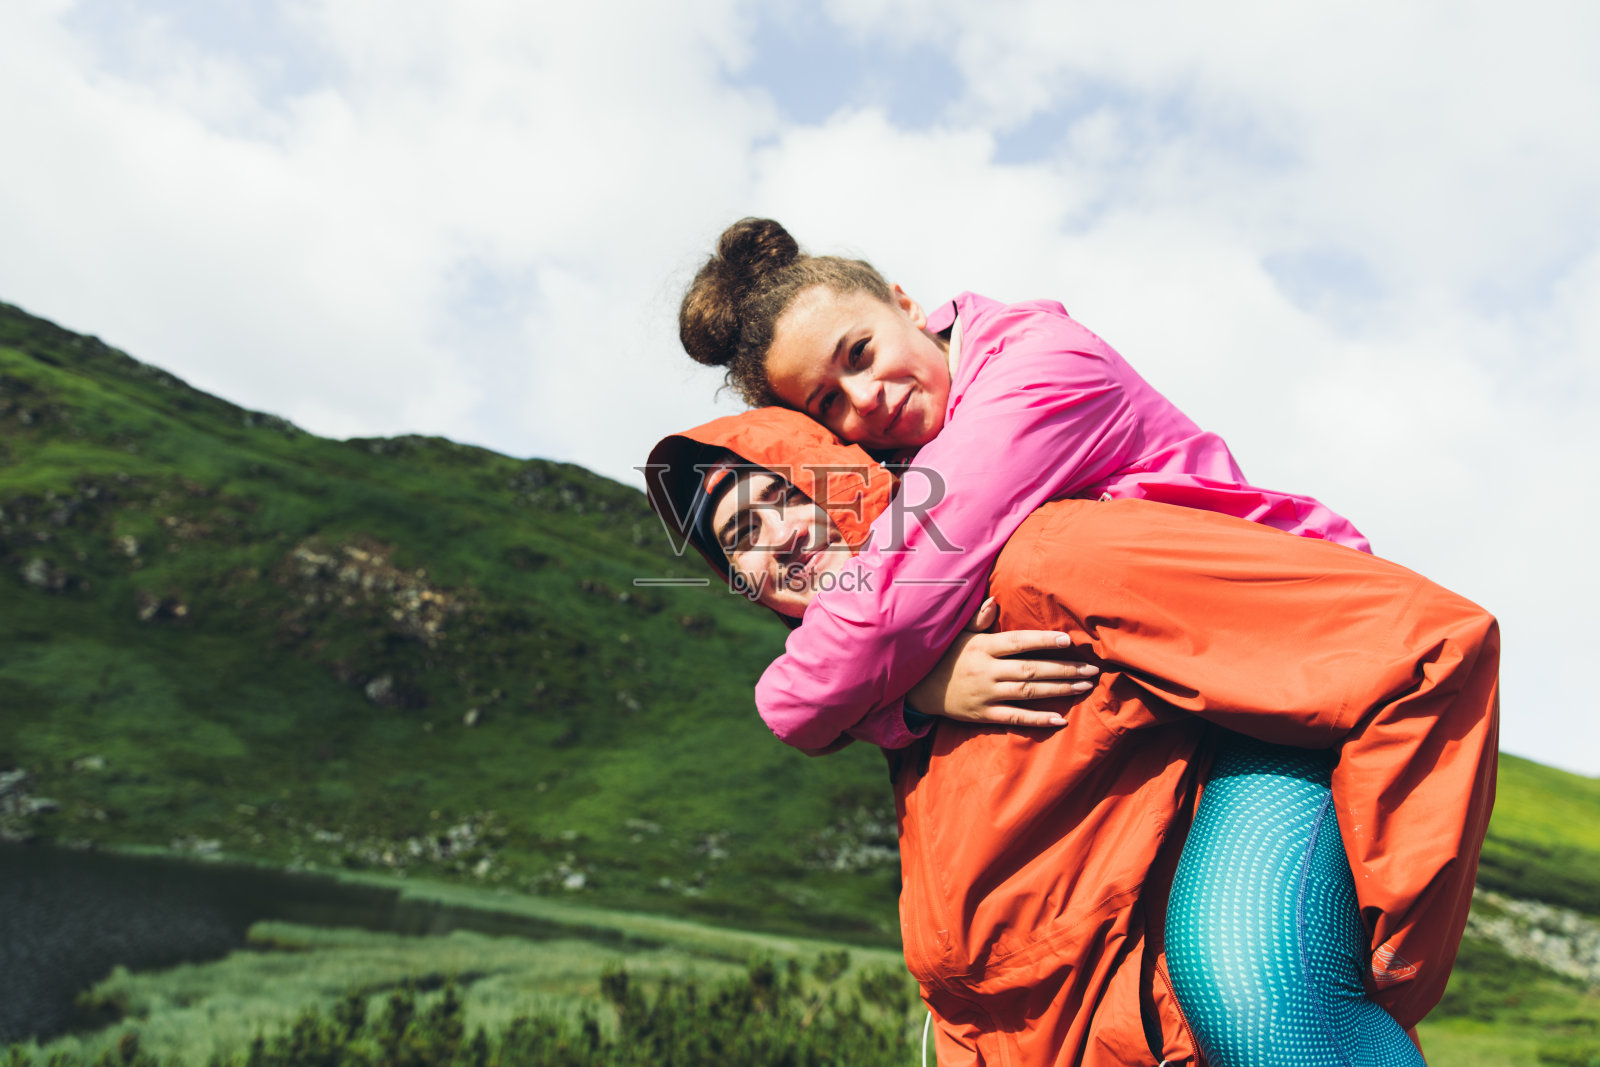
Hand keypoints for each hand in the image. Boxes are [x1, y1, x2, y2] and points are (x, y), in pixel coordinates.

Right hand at [906, 598, 1098, 727]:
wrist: (918, 690)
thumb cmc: (944, 656)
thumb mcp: (957, 634)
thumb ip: (977, 619)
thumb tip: (993, 600)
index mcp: (983, 647)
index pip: (1018, 642)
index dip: (1043, 641)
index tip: (1068, 640)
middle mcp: (987, 670)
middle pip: (1031, 669)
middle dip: (1064, 669)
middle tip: (1091, 669)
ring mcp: (986, 694)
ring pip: (1028, 692)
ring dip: (1059, 690)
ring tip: (1084, 686)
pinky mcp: (984, 715)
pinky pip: (1015, 718)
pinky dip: (1038, 720)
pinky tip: (1060, 719)